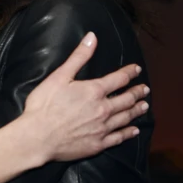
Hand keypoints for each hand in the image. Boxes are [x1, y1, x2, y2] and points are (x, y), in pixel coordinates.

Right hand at [20, 32, 148, 163]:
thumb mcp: (59, 76)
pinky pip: (118, 137)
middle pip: (126, 99)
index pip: (118, 79)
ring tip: (144, 106)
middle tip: (145, 89)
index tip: (136, 69)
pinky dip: (128, 133)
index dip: (129, 72)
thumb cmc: (44, 105)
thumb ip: (78, 57)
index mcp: (94, 91)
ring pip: (125, 117)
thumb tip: (92, 38)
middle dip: (137, 92)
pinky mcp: (98, 144)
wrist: (38, 137)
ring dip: (136, 110)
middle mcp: (103, 109)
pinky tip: (134, 130)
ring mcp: (102, 128)